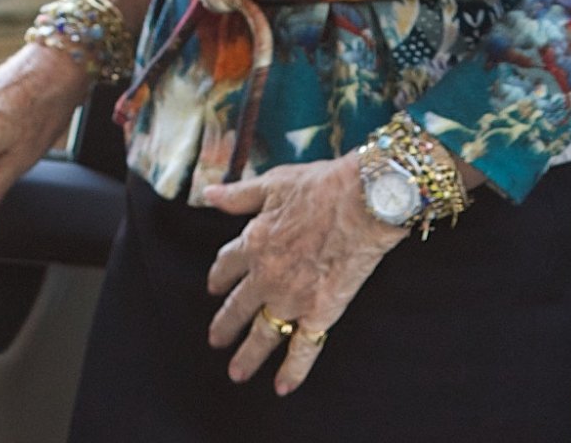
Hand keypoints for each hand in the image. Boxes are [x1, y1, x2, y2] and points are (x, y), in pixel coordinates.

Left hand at [203, 154, 405, 395]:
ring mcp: (292, 298)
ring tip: (237, 371)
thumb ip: (239, 195)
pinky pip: (302, 349)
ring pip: (262, 334)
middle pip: (237, 306)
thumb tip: (207, 194)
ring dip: (248, 355)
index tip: (214, 286)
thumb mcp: (274, 183)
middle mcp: (267, 275)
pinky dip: (292, 371)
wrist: (363, 200)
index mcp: (254, 241)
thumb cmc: (321, 185)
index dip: (219, 276)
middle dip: (225, 324)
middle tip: (216, 340)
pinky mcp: (321, 312)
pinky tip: (282, 386)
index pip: (226, 265)